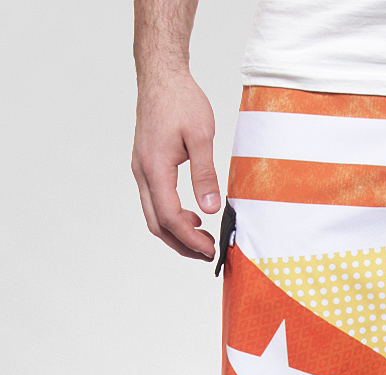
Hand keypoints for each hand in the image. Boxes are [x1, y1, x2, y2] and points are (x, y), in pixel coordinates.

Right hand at [132, 72, 220, 259]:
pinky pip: (154, 201)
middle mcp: (142, 172)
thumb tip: (210, 208)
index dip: (190, 239)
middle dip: (182, 244)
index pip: (170, 217)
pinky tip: (193, 215)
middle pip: (157, 224)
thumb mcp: (201, 136)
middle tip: (207, 253)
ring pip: (153, 215)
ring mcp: (141, 170)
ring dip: (177, 232)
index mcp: (154, 168)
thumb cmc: (181, 100)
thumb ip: (205, 175)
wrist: (161, 76)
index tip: (210, 250)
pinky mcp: (146, 166)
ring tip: (202, 238)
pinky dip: (172, 216)